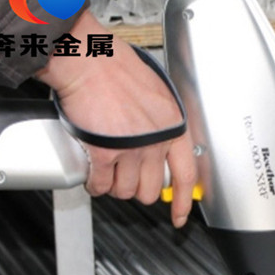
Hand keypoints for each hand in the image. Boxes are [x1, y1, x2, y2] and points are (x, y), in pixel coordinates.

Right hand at [36, 10, 195, 226]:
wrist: (89, 59)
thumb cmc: (118, 68)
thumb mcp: (159, 94)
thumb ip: (163, 123)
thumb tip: (163, 145)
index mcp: (173, 126)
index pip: (186, 174)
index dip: (183, 201)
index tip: (179, 215)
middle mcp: (156, 141)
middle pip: (151, 189)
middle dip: (138, 189)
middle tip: (129, 178)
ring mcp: (131, 150)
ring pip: (126, 191)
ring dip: (115, 186)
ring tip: (108, 171)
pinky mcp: (104, 153)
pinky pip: (101, 185)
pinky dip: (95, 185)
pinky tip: (94, 177)